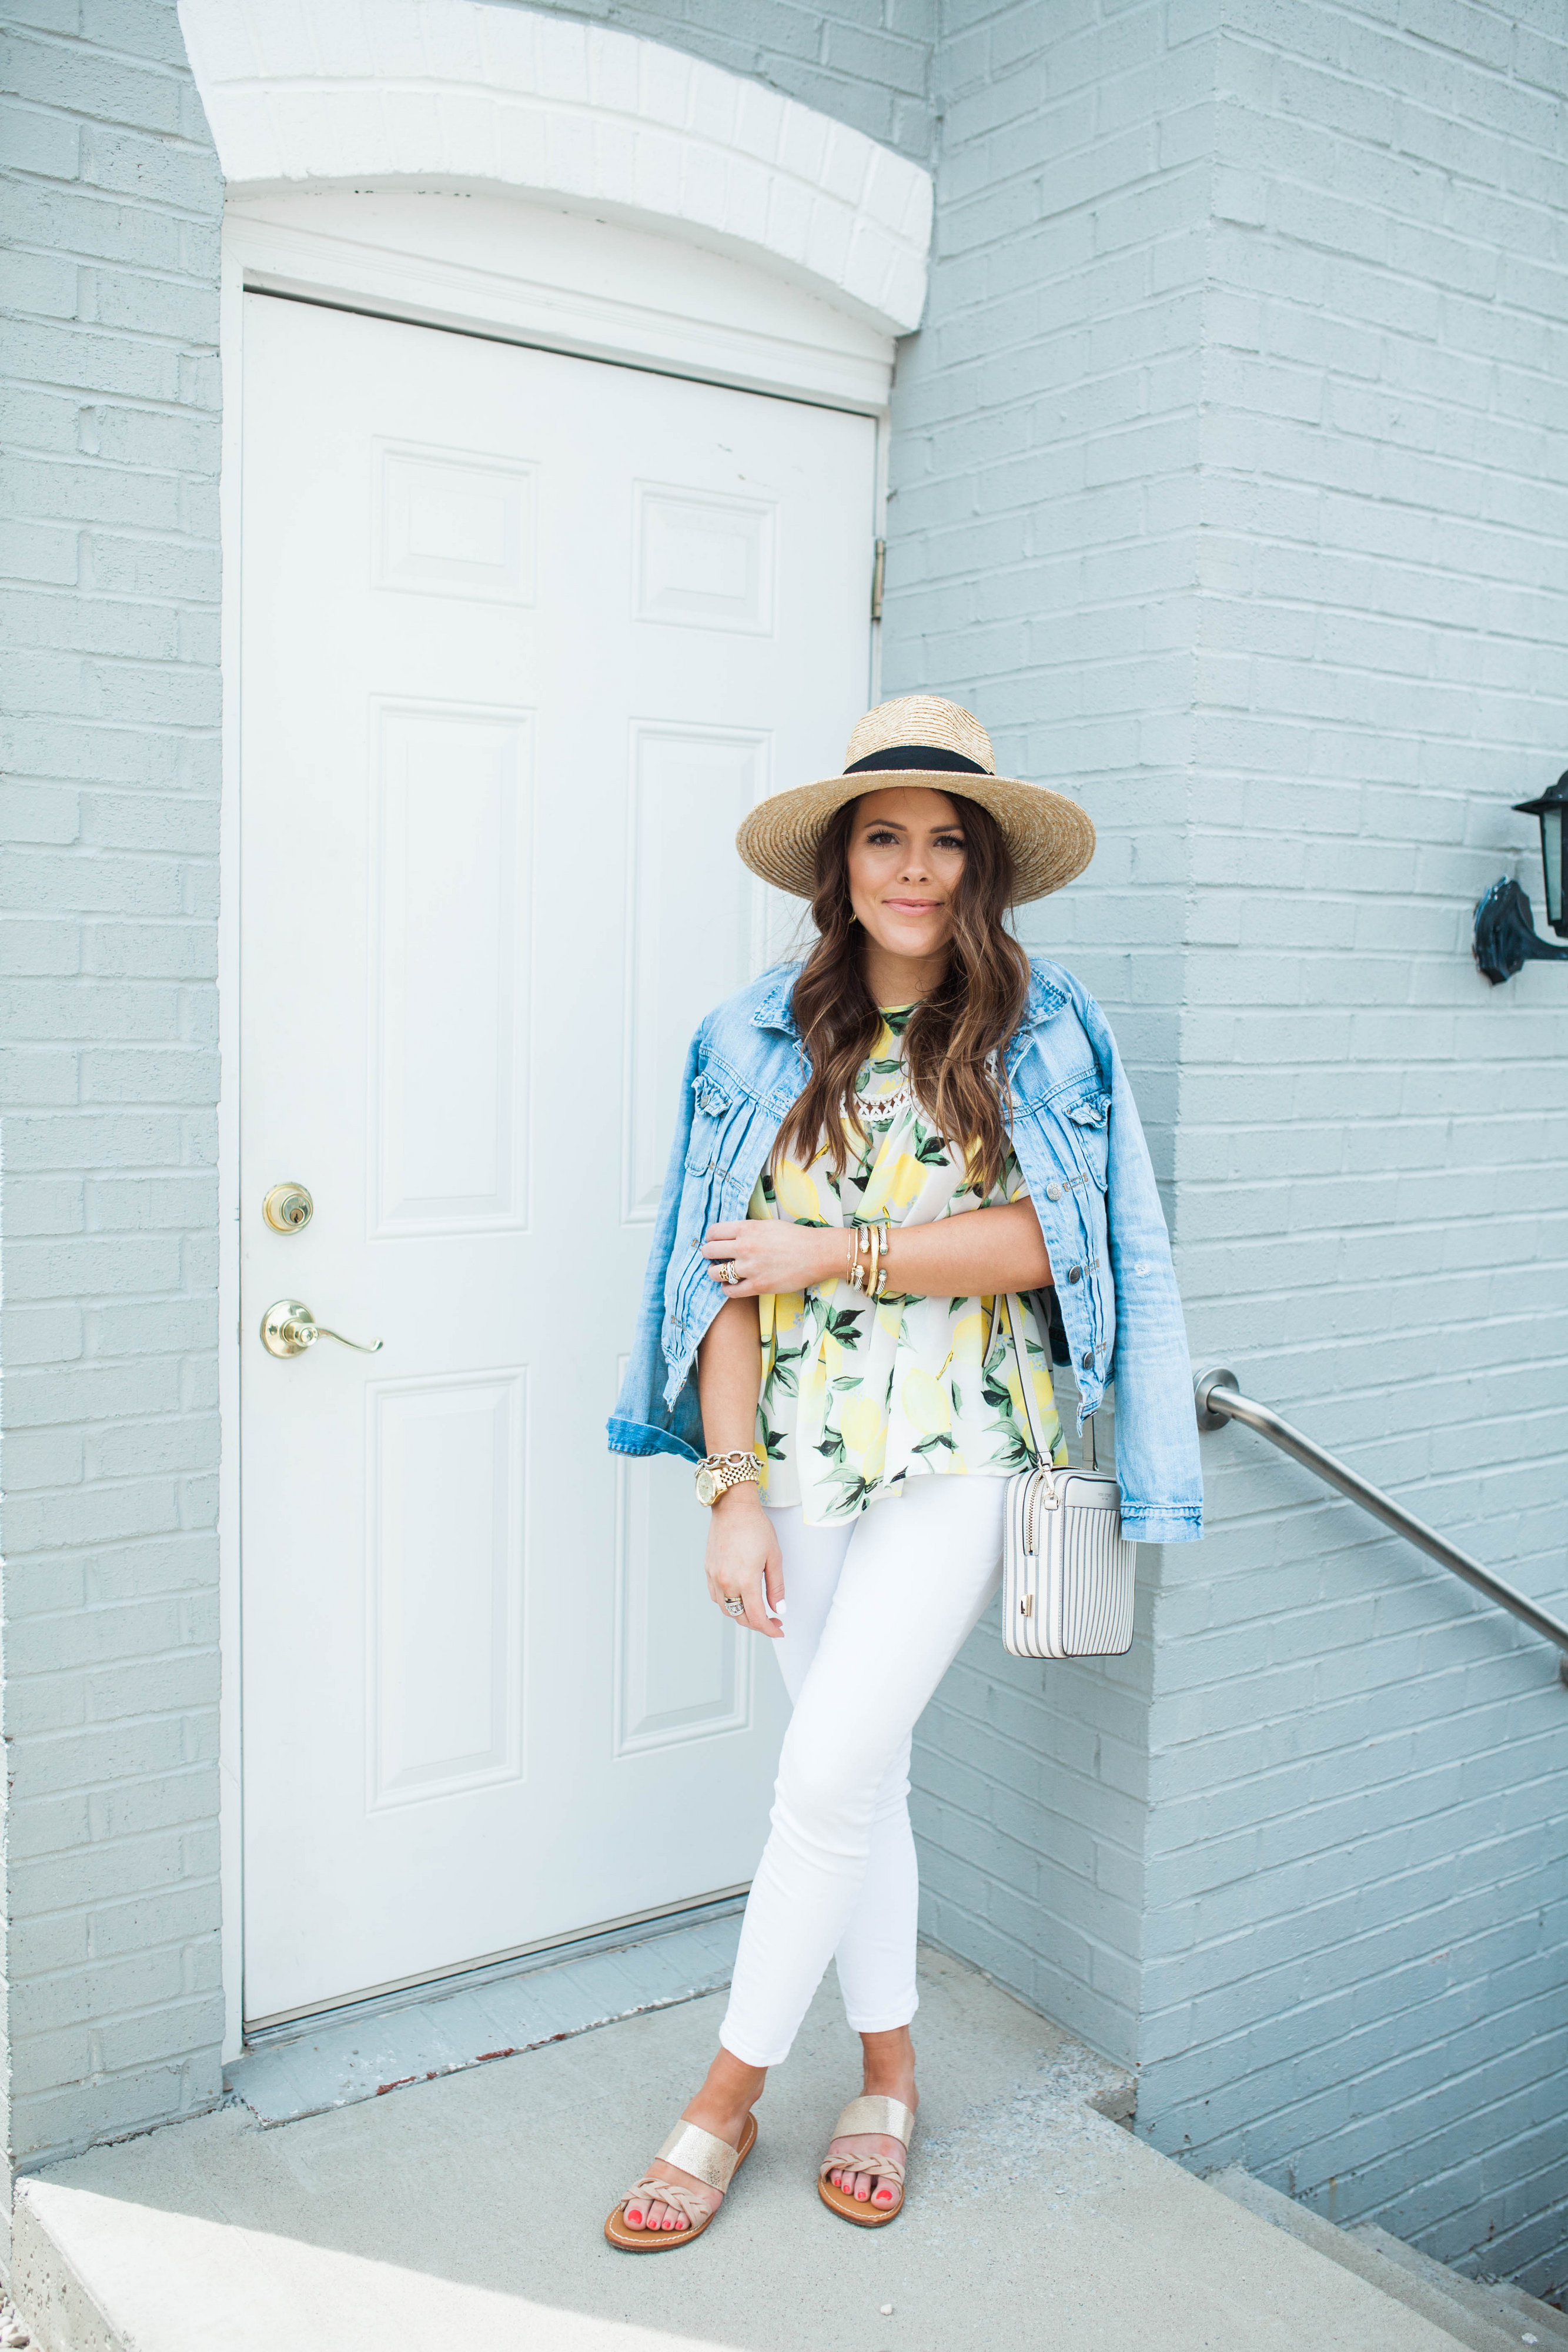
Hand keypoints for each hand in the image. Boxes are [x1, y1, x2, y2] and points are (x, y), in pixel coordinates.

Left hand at [702, 1220, 842, 1298]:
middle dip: (709, 1255)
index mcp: (747, 1228)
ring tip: (722, 1273)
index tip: (714, 1242)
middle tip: (715, 1258)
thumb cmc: (795, 1237)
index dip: (710, 1238)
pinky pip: (730, 1291)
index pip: (713, 1232)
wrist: (818, 1254)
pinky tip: (732, 1286)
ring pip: (715, 1273)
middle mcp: (745, 1247)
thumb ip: (747, 1230)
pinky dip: (727, 1289)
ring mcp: (750, 1267)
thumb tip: (730, 1235)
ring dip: (715, 1273)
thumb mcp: (767, 1225)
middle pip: (709, 1251)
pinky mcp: (758, 1286)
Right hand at [704, 1487, 783, 1637]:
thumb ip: (776, 1587)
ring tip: (757, 1610)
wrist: (733, 1507)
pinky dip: (729, 1603)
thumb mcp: (774, 1557)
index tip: (779, 1630)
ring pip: (727, 1609)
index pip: (756, 1617)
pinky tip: (740, 1597)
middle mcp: (726, 1582)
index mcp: (745, 1580)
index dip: (769, 1628)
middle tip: (773, 1620)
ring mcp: (714, 1577)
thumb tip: (779, 1609)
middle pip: (740, 1617)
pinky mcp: (708, 1570)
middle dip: (758, 1624)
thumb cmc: (756, 1528)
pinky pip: (717, 1597)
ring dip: (742, 1615)